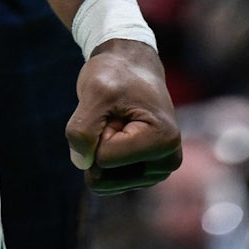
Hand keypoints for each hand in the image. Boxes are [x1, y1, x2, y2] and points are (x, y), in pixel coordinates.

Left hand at [65, 39, 181, 194]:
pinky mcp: (144, 175)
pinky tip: (119, 136)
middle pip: (104, 176)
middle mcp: (167, 162)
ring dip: (101, 151)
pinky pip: (106, 182)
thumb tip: (81, 163)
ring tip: (118, 124)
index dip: (99, 131)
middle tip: (114, 117)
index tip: (115, 109)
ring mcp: (156, 172)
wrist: (131, 66)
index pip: (104, 158)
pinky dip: (103, 158)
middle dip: (98, 145)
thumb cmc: (116, 74)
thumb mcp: (94, 91)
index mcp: (164, 141)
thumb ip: (82, 129)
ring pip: (104, 182)